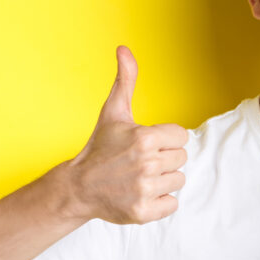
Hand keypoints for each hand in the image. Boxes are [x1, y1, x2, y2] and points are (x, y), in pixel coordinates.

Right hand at [63, 45, 188, 224]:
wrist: (78, 187)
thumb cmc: (100, 147)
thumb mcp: (113, 111)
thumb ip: (125, 79)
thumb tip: (124, 48)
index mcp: (145, 138)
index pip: (181, 137)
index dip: (165, 139)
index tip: (146, 144)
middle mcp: (146, 164)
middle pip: (181, 158)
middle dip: (163, 159)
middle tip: (139, 162)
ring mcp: (144, 189)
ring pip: (178, 181)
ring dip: (162, 180)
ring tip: (139, 177)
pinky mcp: (143, 212)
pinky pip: (172, 204)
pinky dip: (160, 202)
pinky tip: (141, 193)